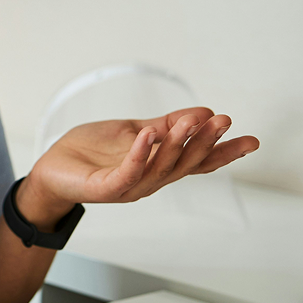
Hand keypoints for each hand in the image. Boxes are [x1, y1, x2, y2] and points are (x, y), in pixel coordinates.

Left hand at [19, 109, 259, 228]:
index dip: (223, 152)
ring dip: (176, 144)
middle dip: (204, 142)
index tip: (251, 141)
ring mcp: (128, 187)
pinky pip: (127, 172)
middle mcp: (148, 180)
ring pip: (160, 168)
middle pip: (184, 164)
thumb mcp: (133, 131)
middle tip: (222, 121)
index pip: (197, 162)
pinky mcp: (105, 189)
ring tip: (189, 121)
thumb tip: (201, 113)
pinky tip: (147, 136)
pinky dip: (139, 155)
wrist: (51, 168)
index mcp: (157, 167)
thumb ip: (164, 125)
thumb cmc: (89, 153)